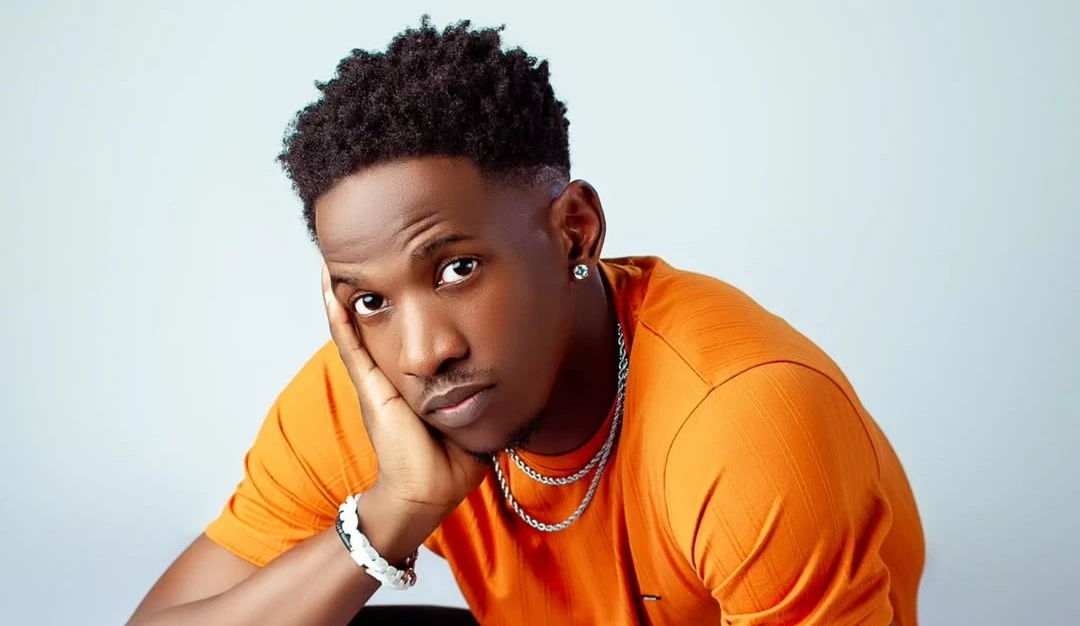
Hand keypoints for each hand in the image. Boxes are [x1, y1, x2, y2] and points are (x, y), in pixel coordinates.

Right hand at [322, 265, 486, 518]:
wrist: (430, 491)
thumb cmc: (453, 457)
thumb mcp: (473, 407)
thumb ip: (488, 385)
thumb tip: (520, 362)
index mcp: (410, 376)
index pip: (402, 326)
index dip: (398, 295)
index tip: (404, 260)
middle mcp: (388, 371)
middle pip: (376, 317)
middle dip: (370, 282)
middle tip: (363, 243)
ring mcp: (374, 377)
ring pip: (353, 323)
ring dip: (344, 290)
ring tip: (336, 253)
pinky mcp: (370, 385)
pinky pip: (349, 342)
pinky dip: (338, 313)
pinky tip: (332, 286)